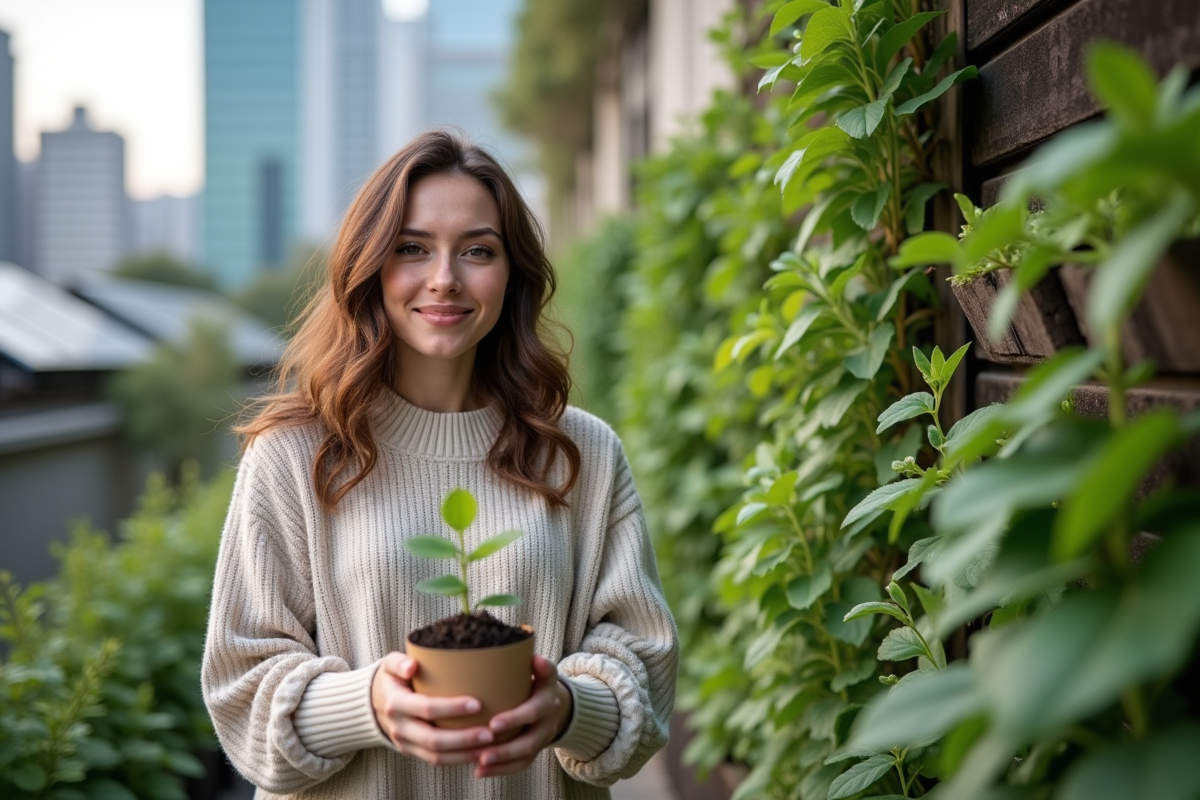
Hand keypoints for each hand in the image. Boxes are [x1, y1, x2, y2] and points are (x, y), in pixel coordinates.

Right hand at [371, 652, 495, 765]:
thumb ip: (399, 663)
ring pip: (436, 756)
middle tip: (490, 733)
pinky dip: (458, 760)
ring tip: (489, 747)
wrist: (373, 703)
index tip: (478, 704)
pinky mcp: (411, 752)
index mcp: (396, 703)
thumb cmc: (392, 678)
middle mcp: (399, 727)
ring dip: (464, 754)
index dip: (452, 708)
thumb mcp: (390, 665)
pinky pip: (435, 762)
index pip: (427, 708)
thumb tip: (412, 666)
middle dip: (463, 739)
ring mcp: (404, 743)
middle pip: (433, 739)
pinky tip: (478, 754)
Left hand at [474, 654, 572, 778]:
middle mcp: (548, 716)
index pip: (536, 704)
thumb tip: (529, 649)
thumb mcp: (539, 666)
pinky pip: (521, 764)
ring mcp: (544, 735)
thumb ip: (532, 661)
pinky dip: (501, 770)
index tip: (494, 723)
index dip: (517, 715)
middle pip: (532, 734)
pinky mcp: (536, 749)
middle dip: (508, 740)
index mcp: (547, 693)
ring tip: (480, 761)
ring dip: (503, 758)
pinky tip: (479, 771)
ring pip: (526, 752)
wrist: (556, 702)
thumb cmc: (536, 679)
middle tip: (485, 740)